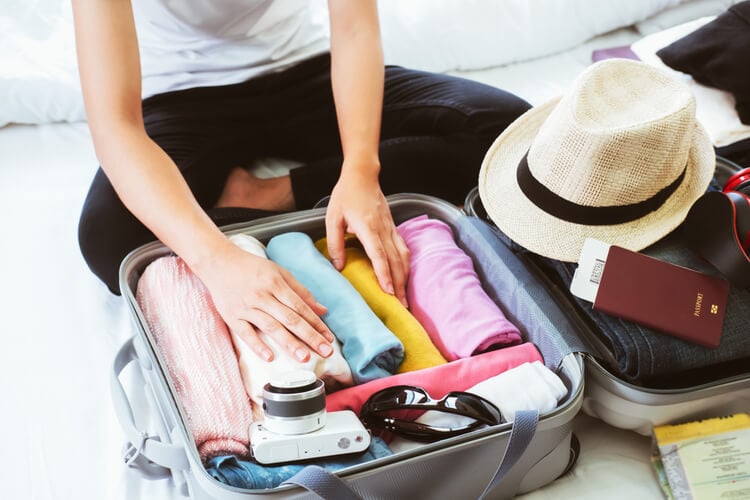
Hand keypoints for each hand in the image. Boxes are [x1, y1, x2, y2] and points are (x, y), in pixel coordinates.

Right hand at [199, 242, 335, 361]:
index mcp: (276, 283)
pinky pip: (245, 333)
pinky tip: (270, 357)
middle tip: (325, 352)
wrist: (218, 261)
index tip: (329, 338)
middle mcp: (262, 295)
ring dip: (289, 343)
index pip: (301, 307)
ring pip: (271, 327)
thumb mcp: (279, 272)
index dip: (316, 323)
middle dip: (309, 336)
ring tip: (304, 357)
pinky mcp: (231, 316)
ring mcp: (246, 307)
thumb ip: (301, 291)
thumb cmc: (252, 267)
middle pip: (290, 319)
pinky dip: (257, 345)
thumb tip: (322, 310)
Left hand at [325, 168, 409, 306]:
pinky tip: (405, 277)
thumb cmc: (345, 195)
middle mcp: (383, 229)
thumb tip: (338, 267)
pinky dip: (406, 266)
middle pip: (395, 261)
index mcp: (367, 227)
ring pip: (403, 257)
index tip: (389, 292)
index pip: (379, 255)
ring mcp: (391, 229)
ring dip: (405, 278)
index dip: (385, 274)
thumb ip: (335, 243)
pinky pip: (403, 250)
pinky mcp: (393, 228)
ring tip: (405, 297)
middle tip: (402, 306)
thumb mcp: (332, 218)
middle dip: (400, 285)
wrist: (362, 175)